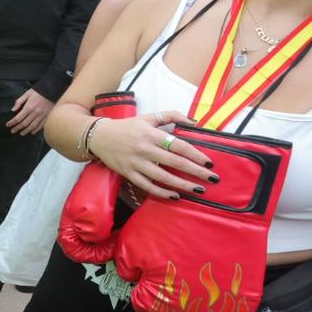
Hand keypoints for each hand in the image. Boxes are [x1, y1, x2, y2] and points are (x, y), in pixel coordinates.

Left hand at [6, 88, 53, 134]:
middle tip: (12, 131)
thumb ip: (19, 102)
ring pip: (32, 126)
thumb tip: (13, 110)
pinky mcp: (47, 116)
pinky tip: (32, 132)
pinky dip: (36, 130)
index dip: (12, 122)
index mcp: (29, 107)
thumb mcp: (27, 94)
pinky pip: (41, 126)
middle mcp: (35, 113)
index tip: (8, 125)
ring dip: (26, 131)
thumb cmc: (38, 91)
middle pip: (24, 124)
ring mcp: (41, 116)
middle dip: (17, 128)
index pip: (18, 118)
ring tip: (21, 133)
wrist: (52, 90)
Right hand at [87, 111, 216, 200]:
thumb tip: (193, 122)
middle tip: (212, 179)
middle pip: (175, 162)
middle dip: (196, 172)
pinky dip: (162, 192)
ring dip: (182, 184)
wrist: (99, 136)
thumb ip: (171, 115)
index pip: (179, 145)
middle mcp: (145, 149)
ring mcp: (136, 163)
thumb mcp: (148, 117)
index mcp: (151, 134)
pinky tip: (175, 195)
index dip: (196, 154)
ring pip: (163, 177)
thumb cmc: (127, 127)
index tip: (209, 162)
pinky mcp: (128, 173)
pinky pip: (147, 186)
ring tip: (198, 189)